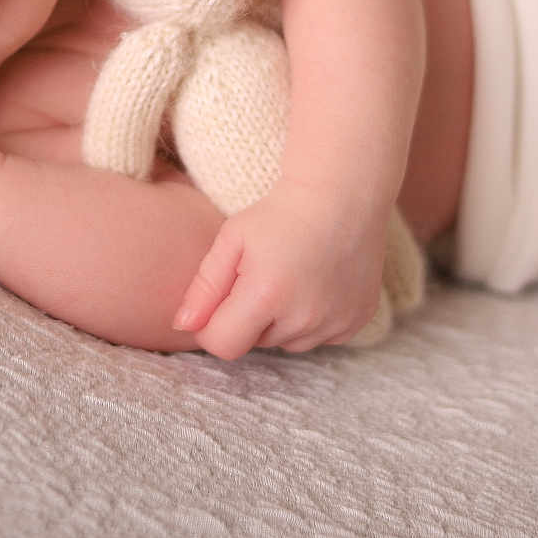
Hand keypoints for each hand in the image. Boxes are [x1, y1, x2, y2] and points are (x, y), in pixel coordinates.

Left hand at [171, 176, 387, 359]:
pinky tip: (316, 281)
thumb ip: (204, 286)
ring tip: (291, 275)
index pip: (223, 345)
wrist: (340, 193)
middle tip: (263, 274)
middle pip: (256, 343)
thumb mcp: (232, 239)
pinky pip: (320, 336)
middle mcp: (304, 318)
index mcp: (266, 295)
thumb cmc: (278, 212)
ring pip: (289, 342)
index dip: (213, 326)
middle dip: (251, 318)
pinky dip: (313, 318)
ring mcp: (335, 323)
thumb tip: (182, 326)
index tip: (221, 298)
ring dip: (282, 320)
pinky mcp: (356, 322)